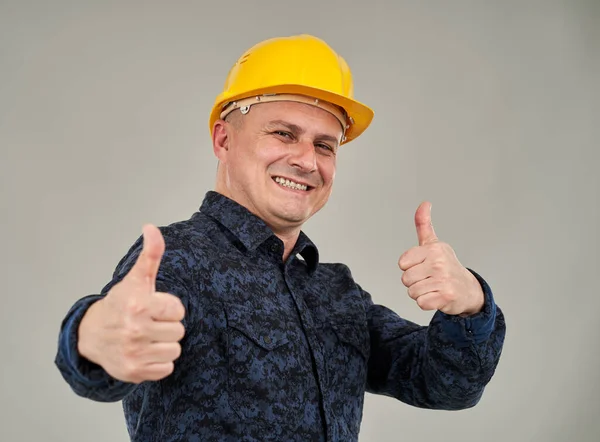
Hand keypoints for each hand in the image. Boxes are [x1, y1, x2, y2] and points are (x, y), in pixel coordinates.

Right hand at [77, 224, 185, 382]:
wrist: (91, 335)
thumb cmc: (120, 304)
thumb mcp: (136, 279)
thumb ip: (150, 254)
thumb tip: (151, 227)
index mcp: (139, 305)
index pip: (178, 310)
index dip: (169, 308)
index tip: (154, 307)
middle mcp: (136, 330)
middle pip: (179, 331)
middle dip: (167, 326)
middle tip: (150, 322)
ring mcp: (135, 353)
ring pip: (175, 350)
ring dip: (165, 344)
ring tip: (148, 337)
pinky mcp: (135, 372)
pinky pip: (167, 368)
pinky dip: (159, 362)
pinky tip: (145, 352)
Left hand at [398, 202, 483, 315]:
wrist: (468, 289)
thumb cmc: (446, 265)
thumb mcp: (434, 244)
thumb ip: (424, 225)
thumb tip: (424, 203)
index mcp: (433, 249)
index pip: (402, 263)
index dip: (409, 267)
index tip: (423, 265)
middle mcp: (439, 262)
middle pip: (405, 279)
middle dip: (414, 282)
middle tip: (429, 279)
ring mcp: (443, 280)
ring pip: (412, 292)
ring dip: (420, 293)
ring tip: (434, 287)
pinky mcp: (446, 296)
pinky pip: (421, 303)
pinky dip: (427, 303)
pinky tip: (437, 296)